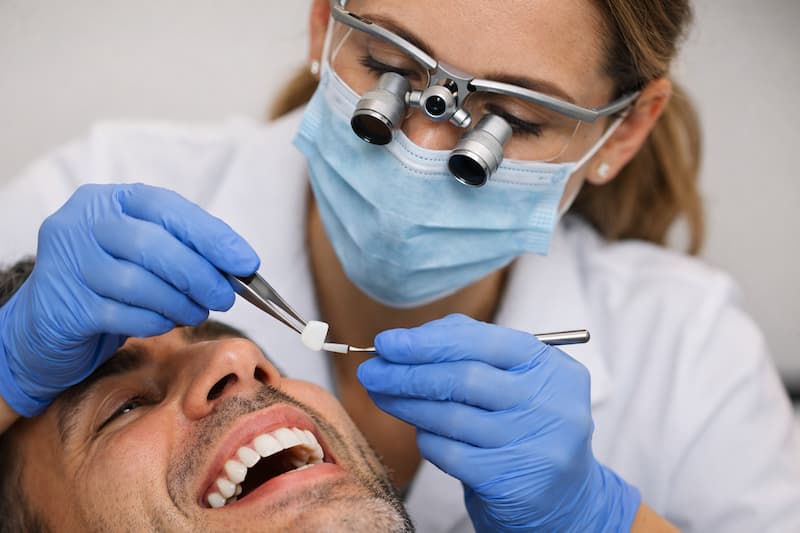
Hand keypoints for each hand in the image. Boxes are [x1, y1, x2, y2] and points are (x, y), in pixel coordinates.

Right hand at [0, 183, 258, 416]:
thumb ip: (185, 249)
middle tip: (224, 295)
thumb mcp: (144, 252)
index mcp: (108, 200)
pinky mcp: (65, 307)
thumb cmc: (108, 283)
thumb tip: (238, 266)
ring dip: (180, 302)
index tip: (246, 262)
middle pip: (153, 244)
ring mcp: (68, 264)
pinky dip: (156, 321)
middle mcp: (82, 224)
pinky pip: (124, 315)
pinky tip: (166, 322)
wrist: (47, 324)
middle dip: (199, 274)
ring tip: (196, 312)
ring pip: (139, 282)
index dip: (212, 236)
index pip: (167, 208)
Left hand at [358, 314, 640, 532]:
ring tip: (381, 394)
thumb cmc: (526, 426)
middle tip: (371, 370)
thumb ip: (473, 352)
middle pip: (463, 378)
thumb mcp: (517, 382)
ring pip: (451, 416)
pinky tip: (419, 431)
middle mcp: (550, 404)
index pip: (484, 341)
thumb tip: (408, 341)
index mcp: (551, 368)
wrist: (563, 499)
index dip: (428, 340)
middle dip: (408, 372)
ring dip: (406, 403)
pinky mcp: (510, 480)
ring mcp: (533, 444)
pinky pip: (450, 452)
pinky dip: (427, 438)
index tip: (387, 342)